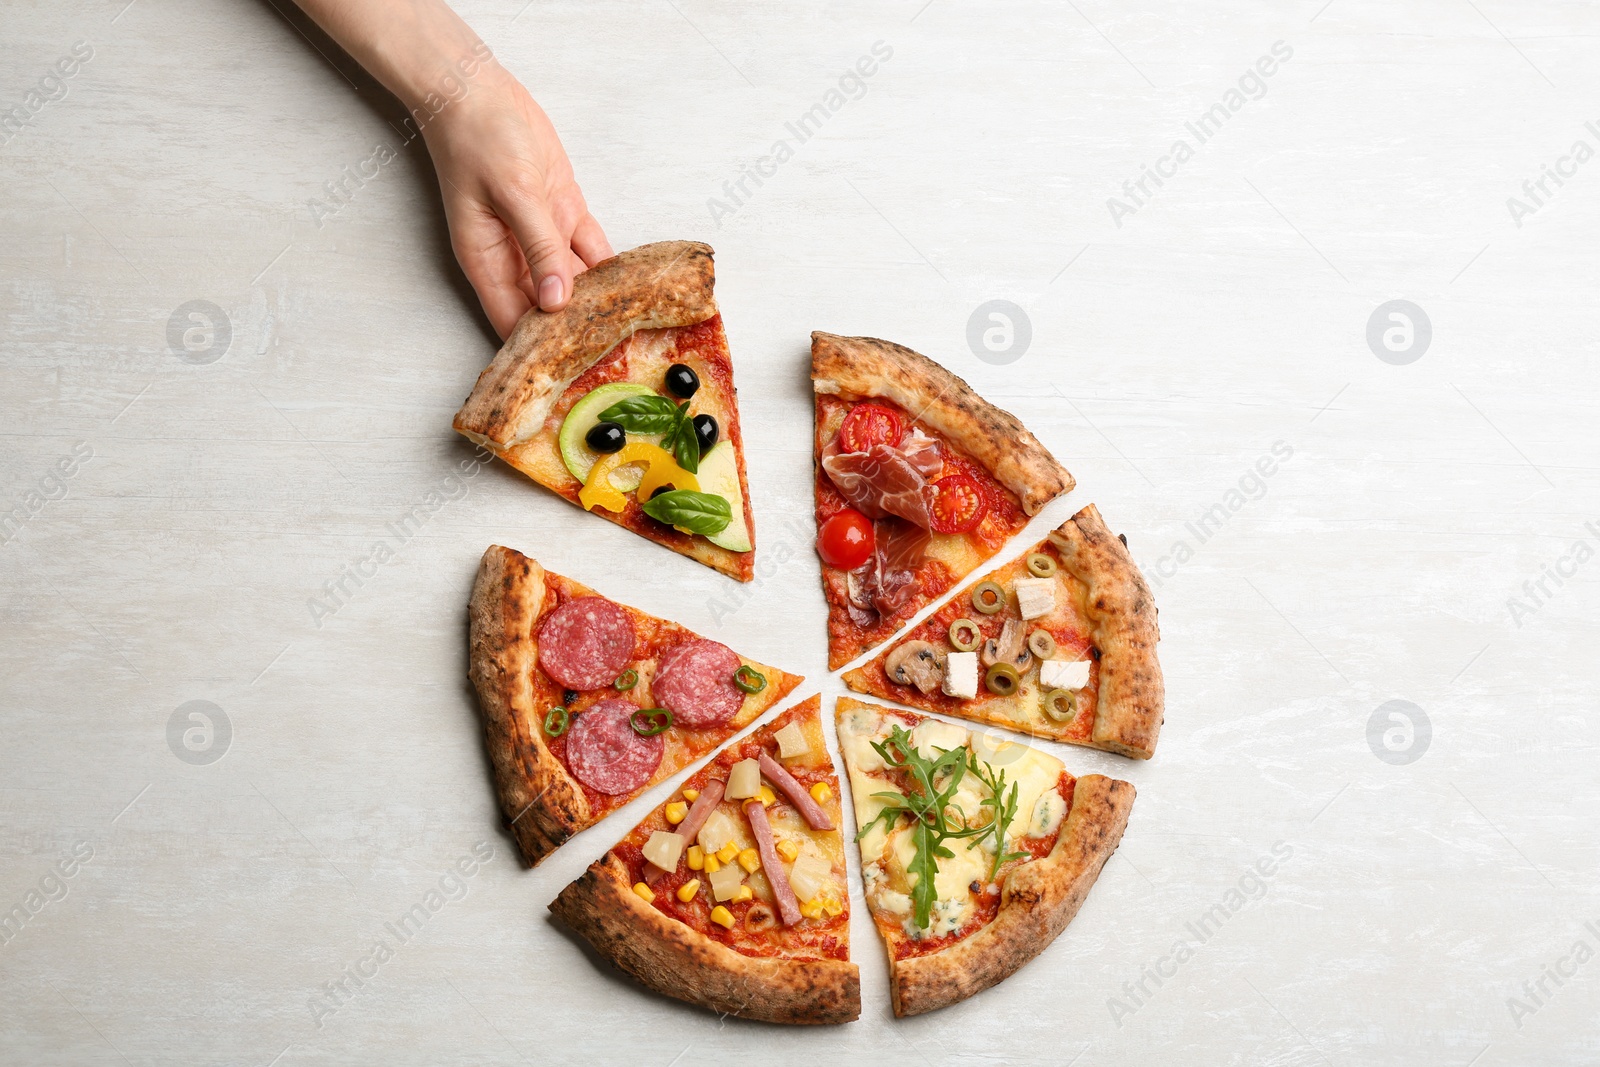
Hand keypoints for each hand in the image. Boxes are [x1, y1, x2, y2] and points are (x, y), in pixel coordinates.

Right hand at [424, 72, 612, 337]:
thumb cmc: (479, 139)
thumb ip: (539, 248)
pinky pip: (590, 251)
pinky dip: (610, 267)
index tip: (572, 371)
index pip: (514, 323)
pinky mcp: (563, 215)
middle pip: (548, 310)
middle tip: (617, 355)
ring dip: (600, 301)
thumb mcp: (512, 193)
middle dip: (578, 331)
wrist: (479, 91)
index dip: (540, 349)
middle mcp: (514, 259)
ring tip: (635, 327)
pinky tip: (635, 285)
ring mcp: (541, 238)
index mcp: (488, 262)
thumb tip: (557, 301)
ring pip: (575, 283)